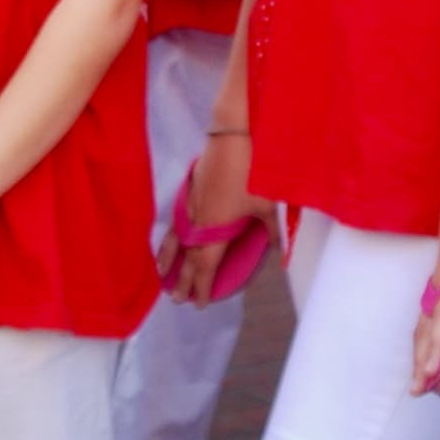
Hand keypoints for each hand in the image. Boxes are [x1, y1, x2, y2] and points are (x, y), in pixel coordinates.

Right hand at [174, 130, 272, 304]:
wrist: (231, 136)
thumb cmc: (252, 171)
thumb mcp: (268, 204)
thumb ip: (272, 230)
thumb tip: (278, 250)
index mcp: (215, 230)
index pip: (205, 267)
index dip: (202, 287)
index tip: (198, 304)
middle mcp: (198, 222)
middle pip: (187, 257)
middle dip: (182, 279)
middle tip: (176, 299)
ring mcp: (191, 205)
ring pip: (175, 238)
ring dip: (169, 258)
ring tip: (161, 272)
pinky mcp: (189, 189)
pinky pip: (177, 221)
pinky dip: (171, 234)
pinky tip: (172, 235)